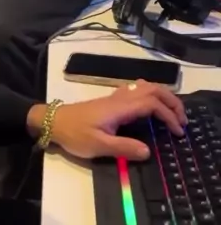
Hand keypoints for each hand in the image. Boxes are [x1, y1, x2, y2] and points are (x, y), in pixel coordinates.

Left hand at [28, 80, 186, 160]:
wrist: (54, 121)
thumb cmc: (76, 134)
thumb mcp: (99, 146)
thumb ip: (124, 148)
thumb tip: (148, 151)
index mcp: (120, 107)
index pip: (151, 103)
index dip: (168, 115)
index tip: (178, 131)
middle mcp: (121, 97)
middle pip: (152, 89)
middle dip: (171, 100)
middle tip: (183, 119)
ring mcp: (116, 96)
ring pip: (145, 86)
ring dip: (162, 95)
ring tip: (172, 112)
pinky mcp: (112, 100)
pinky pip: (138, 89)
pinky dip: (152, 94)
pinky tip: (152, 107)